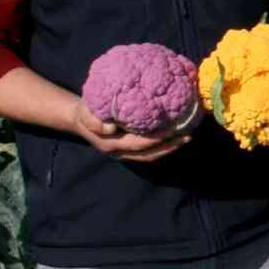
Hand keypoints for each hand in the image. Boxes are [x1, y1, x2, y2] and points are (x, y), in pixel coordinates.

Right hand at [71, 100, 191, 163]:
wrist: (80, 120)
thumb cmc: (86, 112)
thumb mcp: (85, 112)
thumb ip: (94, 120)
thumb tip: (110, 129)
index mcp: (112, 144)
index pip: (139, 144)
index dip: (157, 139)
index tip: (173, 130)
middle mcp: (120, 153)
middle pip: (150, 154)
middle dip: (170, 146)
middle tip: (188, 135)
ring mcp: (125, 154)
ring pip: (151, 155)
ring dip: (170, 148)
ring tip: (186, 137)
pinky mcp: (130, 151)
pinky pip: (149, 152)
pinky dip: (164, 146)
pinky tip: (176, 136)